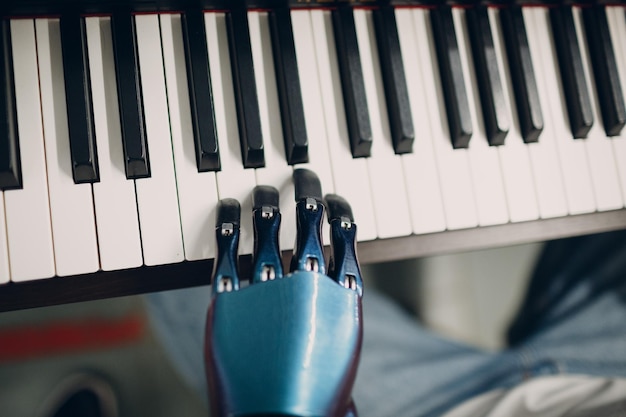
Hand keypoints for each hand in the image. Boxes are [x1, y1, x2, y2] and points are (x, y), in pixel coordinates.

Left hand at [204, 169, 362, 416]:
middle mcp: (307, 283)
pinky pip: (228, 246)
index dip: (338, 208)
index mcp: (342, 293)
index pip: (344, 231)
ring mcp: (267, 288)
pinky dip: (230, 221)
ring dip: (270, 198)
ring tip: (268, 188)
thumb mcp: (343, 342)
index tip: (333, 198)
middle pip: (308, 218)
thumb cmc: (314, 391)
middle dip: (308, 190)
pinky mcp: (228, 298)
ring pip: (270, 224)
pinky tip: (231, 208)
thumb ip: (340, 300)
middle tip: (304, 176)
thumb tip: (332, 269)